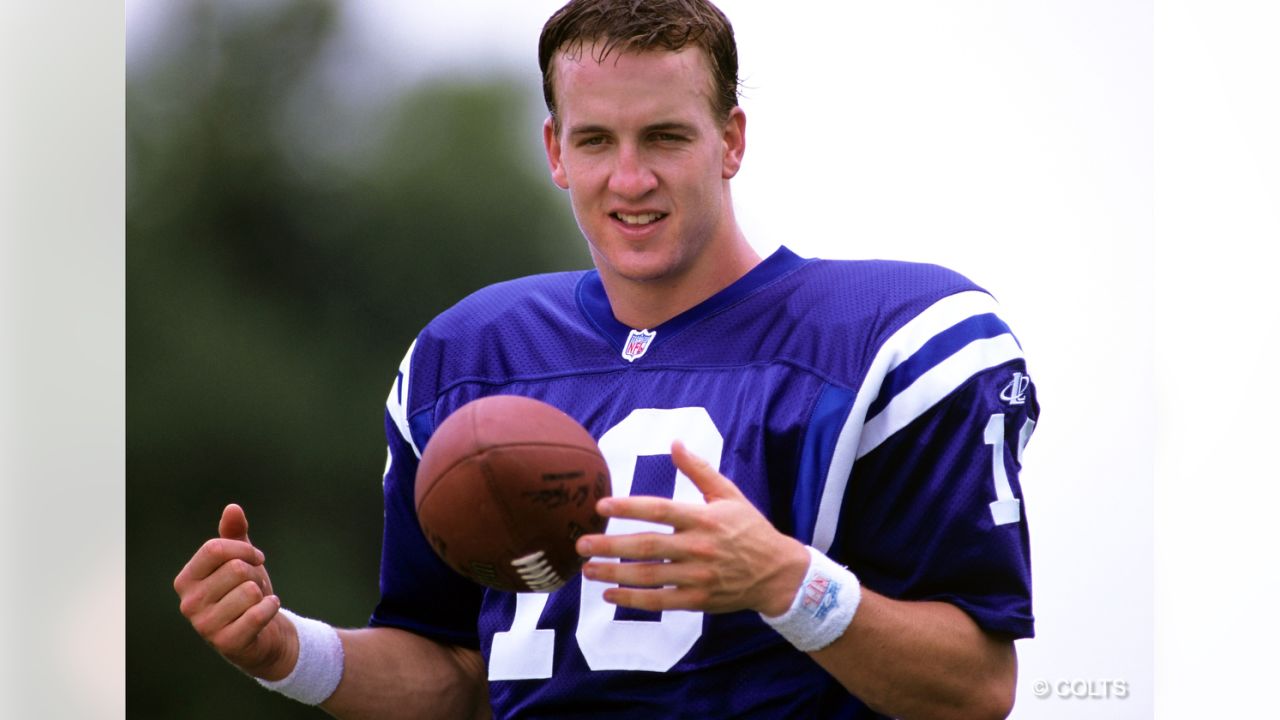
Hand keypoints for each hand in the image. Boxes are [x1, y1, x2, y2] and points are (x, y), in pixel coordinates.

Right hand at [173, 503, 295, 678]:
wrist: (261, 634)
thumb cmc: (245, 591)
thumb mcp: (240, 559)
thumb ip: (234, 534)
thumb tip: (232, 508)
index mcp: (186, 580)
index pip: (215, 548)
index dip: (244, 548)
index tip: (256, 557)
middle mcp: (189, 604)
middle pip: (236, 568)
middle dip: (256, 573)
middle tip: (255, 586)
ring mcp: (205, 626)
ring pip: (249, 590)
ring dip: (262, 592)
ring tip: (256, 602)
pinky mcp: (226, 643)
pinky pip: (257, 613)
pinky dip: (271, 607)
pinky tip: (268, 609)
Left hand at [576, 441, 809, 616]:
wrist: (778, 573)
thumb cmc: (750, 529)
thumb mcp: (729, 494)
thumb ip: (699, 470)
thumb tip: (675, 442)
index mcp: (703, 518)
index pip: (660, 510)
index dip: (629, 508)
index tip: (601, 507)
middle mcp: (698, 547)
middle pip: (648, 546)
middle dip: (611, 545)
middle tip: (581, 544)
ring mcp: (698, 576)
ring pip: (649, 576)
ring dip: (615, 573)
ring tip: (588, 569)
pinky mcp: (698, 599)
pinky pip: (660, 601)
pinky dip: (634, 600)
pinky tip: (611, 594)